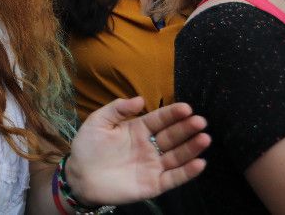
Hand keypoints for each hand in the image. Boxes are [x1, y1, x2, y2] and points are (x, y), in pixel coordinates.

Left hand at [66, 97, 208, 205]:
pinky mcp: (153, 184)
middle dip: (187, 128)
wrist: (79, 177)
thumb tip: (140, 99)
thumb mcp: (98, 122)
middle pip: (172, 136)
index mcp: (138, 129)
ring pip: (177, 156)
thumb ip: (117, 108)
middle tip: (200, 121)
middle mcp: (149, 146)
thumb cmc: (87, 147)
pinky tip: (199, 163)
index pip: (160, 119)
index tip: (186, 108)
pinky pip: (173, 178)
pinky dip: (187, 172)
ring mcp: (153, 165)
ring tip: (205, 138)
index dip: (173, 114)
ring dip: (192, 148)